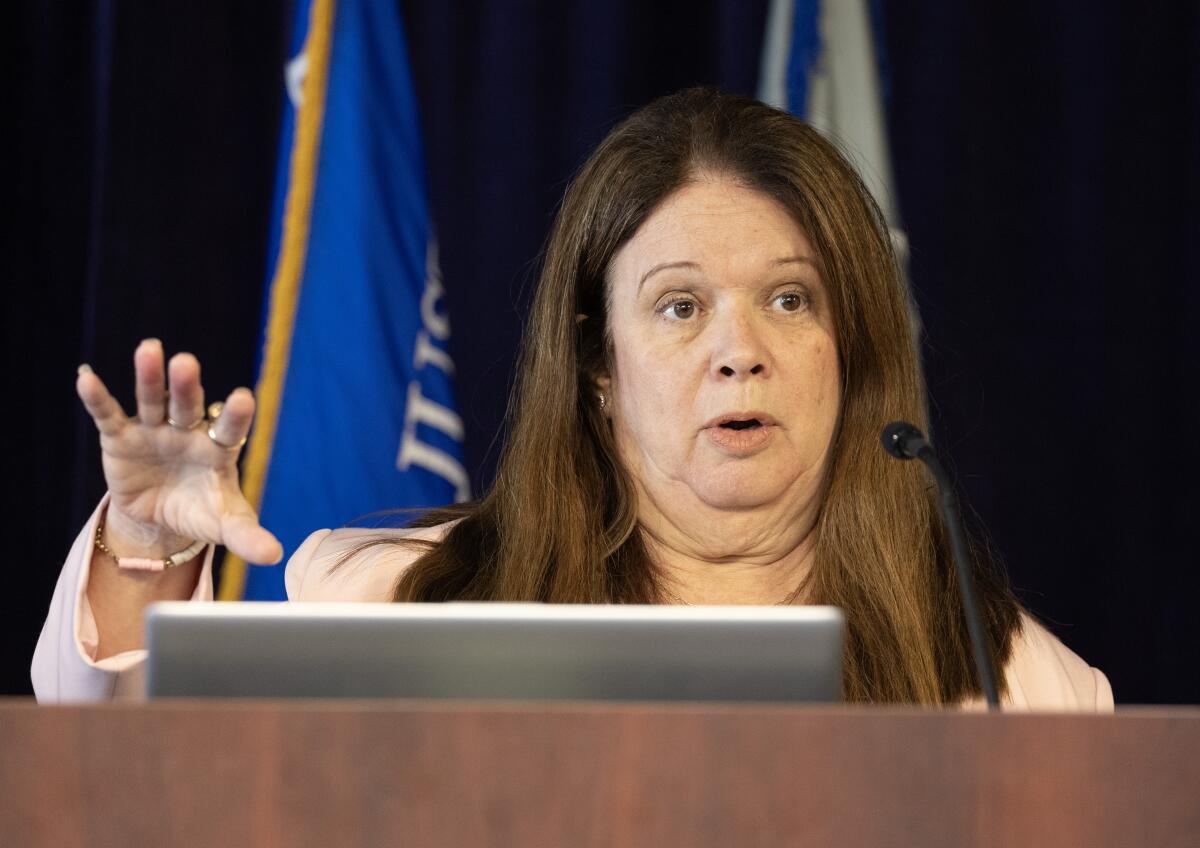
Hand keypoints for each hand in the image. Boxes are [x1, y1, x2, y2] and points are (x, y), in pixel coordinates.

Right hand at [76, 338, 282, 564]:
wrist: (160, 517)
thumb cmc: (202, 510)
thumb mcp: (224, 525)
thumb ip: (248, 536)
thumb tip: (275, 555)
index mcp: (218, 449)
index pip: (229, 429)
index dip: (235, 415)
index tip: (243, 399)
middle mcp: (189, 431)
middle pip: (189, 405)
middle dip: (187, 386)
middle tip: (186, 362)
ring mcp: (154, 431)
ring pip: (153, 400)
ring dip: (149, 377)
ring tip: (149, 349)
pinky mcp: (121, 438)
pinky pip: (110, 415)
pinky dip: (98, 398)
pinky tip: (86, 378)